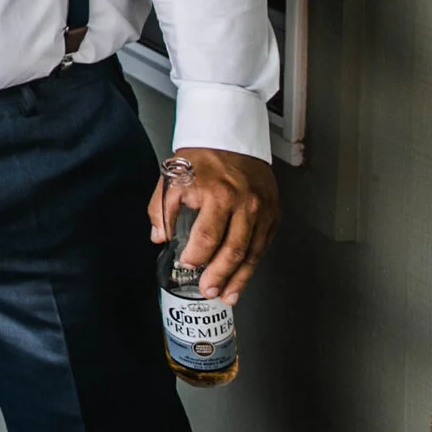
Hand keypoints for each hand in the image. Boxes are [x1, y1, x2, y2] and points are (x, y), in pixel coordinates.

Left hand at [149, 146, 277, 302]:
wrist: (231, 137)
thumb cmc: (201, 156)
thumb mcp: (173, 176)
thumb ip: (161, 208)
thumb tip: (158, 237)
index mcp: (217, 194)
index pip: (207, 235)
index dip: (197, 255)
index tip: (187, 265)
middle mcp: (244, 203)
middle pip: (233, 249)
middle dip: (220, 275)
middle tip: (208, 290)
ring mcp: (262, 210)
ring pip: (252, 252)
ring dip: (239, 277)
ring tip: (227, 294)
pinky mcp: (273, 213)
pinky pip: (263, 245)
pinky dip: (253, 264)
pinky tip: (243, 276)